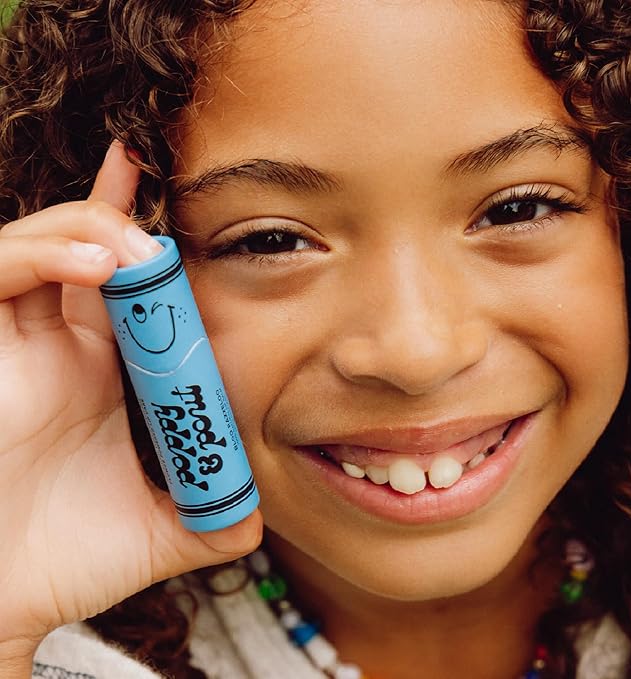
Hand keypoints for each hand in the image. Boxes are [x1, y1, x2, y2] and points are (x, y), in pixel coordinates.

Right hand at [0, 142, 261, 662]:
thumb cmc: (64, 561)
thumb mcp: (157, 530)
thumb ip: (212, 519)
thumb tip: (256, 519)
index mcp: (106, 376)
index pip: (133, 292)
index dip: (154, 249)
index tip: (190, 212)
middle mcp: (61, 349)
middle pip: (89, 252)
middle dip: (121, 214)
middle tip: (157, 187)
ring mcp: (18, 343)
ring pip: (44, 246)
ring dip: (93, 229)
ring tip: (135, 246)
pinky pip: (1, 273)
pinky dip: (43, 255)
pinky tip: (93, 263)